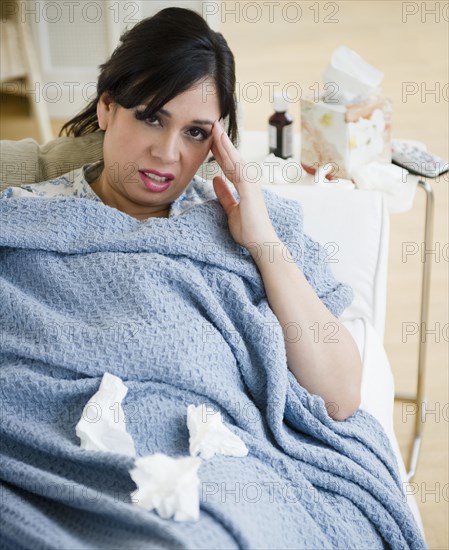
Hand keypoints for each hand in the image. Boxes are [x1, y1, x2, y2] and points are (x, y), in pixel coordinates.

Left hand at [210, 120, 278, 253]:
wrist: (260, 242)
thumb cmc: (248, 228)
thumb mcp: (230, 209)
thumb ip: (224, 194)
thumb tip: (215, 179)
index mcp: (244, 185)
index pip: (229, 164)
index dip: (220, 150)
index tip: (211, 137)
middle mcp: (249, 181)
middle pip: (232, 157)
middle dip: (222, 140)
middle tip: (213, 123)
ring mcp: (250, 184)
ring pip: (235, 158)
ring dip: (225, 142)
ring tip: (215, 127)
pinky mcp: (249, 189)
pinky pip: (237, 168)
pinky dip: (229, 155)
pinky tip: (222, 145)